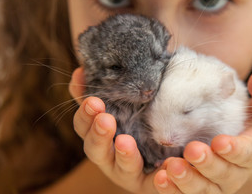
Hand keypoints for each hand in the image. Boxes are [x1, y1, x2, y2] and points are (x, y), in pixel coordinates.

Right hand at [69, 67, 157, 192]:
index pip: (84, 126)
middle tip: (105, 120)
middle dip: (99, 135)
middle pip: (96, 150)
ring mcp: (129, 173)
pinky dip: (158, 179)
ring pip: (123, 168)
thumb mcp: (123, 102)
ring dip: (124, 155)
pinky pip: (154, 184)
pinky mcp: (151, 184)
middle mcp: (109, 157)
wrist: (170, 149)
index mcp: (100, 136)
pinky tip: (165, 168)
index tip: (93, 100)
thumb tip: (81, 70)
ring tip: (126, 142)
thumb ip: (105, 89)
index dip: (85, 115)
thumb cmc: (138, 120)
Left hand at [153, 72, 251, 193]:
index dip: (235, 150)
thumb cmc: (241, 125)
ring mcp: (213, 186)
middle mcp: (233, 175)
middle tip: (192, 150)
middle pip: (222, 175)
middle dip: (207, 164)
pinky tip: (161, 178)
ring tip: (172, 167)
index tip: (220, 141)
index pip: (247, 155)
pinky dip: (172, 190)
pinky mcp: (194, 191)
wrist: (223, 144)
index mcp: (249, 154)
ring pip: (202, 190)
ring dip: (187, 180)